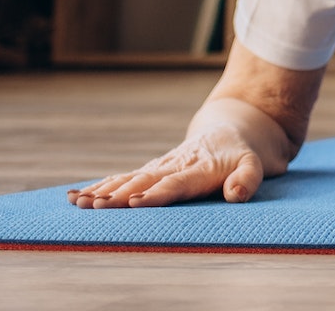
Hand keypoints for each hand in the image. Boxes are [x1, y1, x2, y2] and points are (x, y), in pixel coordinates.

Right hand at [66, 124, 267, 208]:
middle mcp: (174, 166)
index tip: (136, 203)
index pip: (176, 183)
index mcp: (200, 168)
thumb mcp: (257, 165)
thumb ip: (248, 179)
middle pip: (143, 181)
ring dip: (103, 191)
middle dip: (119, 195)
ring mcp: (160, 166)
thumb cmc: (244, 154)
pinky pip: (124, 178)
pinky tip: (77, 196)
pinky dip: (101, 187)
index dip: (157, 194)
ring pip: (128, 179)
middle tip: (93, 206)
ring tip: (77, 202)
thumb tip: (236, 194)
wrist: (233, 129)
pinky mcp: (151, 170)